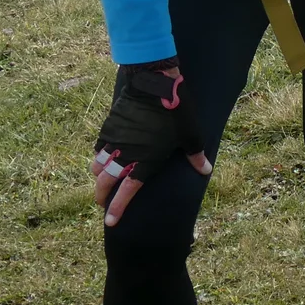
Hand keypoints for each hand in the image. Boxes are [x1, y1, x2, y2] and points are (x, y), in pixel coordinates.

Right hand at [91, 61, 210, 226]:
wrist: (153, 82)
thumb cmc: (175, 109)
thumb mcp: (190, 134)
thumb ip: (195, 156)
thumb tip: (206, 171)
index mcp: (146, 160)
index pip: (128, 192)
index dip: (117, 209)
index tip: (110, 222)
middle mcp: (126, 154)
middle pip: (106, 182)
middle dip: (101, 196)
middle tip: (101, 203)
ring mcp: (114, 140)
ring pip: (98, 165)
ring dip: (98, 176)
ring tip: (100, 182)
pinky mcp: (109, 126)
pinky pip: (99, 147)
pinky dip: (98, 156)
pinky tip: (102, 157)